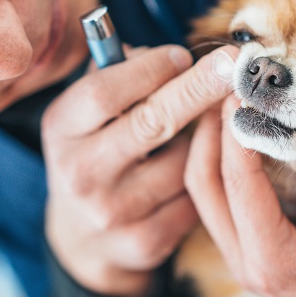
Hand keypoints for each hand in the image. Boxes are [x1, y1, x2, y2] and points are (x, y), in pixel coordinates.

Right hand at [42, 45, 236, 296]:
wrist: (83, 237)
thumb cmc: (96, 152)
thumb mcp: (86, 113)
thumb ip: (117, 75)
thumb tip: (172, 56)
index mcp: (62, 129)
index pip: (104, 92)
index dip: (150, 69)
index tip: (183, 55)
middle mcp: (81, 173)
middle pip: (151, 122)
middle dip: (197, 88)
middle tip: (233, 64)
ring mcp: (112, 212)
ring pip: (182, 161)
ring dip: (196, 143)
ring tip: (179, 142)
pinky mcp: (144, 241)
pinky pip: (194, 197)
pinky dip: (198, 180)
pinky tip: (182, 179)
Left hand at [185, 97, 295, 296]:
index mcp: (273, 259)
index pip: (239, 181)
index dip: (238, 127)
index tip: (244, 85)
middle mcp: (246, 262)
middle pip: (203, 186)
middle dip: (210, 131)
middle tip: (226, 85)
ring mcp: (244, 261)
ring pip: (206, 195)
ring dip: (211, 147)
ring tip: (229, 102)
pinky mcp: (253, 255)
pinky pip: (222, 205)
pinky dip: (224, 167)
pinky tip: (240, 138)